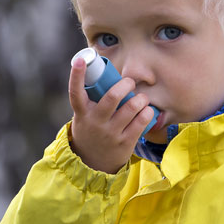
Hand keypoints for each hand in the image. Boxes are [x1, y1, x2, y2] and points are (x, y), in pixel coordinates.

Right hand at [68, 56, 153, 173]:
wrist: (93, 164)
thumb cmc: (91, 130)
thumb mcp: (84, 116)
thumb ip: (92, 99)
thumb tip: (104, 72)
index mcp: (82, 113)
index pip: (76, 92)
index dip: (76, 75)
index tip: (80, 59)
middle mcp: (95, 122)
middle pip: (112, 98)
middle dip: (125, 84)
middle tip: (130, 83)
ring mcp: (110, 133)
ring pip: (131, 108)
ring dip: (141, 98)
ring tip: (142, 98)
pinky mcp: (125, 142)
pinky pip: (141, 122)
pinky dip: (147, 112)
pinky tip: (147, 110)